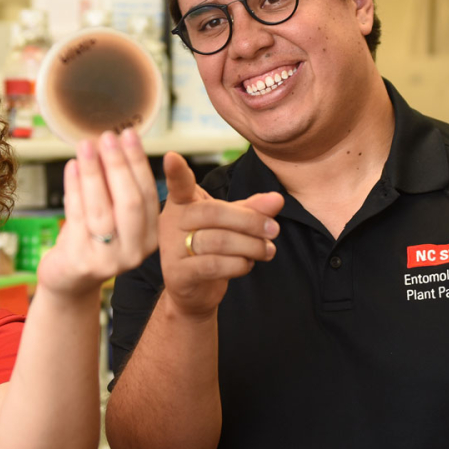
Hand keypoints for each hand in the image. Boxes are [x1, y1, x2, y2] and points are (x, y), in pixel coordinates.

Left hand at [37, 128, 159, 297]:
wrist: (69, 280)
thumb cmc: (92, 240)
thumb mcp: (114, 217)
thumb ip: (117, 188)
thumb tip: (113, 142)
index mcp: (150, 237)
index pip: (147, 194)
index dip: (138, 163)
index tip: (128, 135)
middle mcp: (135, 251)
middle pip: (129, 202)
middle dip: (118, 165)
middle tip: (108, 137)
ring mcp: (108, 259)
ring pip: (102, 209)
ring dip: (94, 173)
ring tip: (86, 146)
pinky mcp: (81, 261)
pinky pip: (77, 217)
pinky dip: (74, 187)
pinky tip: (71, 166)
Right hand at [158, 151, 282, 317]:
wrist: (194, 292)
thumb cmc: (212, 249)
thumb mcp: (232, 224)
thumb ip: (252, 209)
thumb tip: (277, 199)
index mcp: (182, 203)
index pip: (179, 185)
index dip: (175, 172)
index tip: (172, 157)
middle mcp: (171, 222)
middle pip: (213, 213)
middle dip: (250, 221)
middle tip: (274, 230)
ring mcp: (171, 249)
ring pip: (218, 241)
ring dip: (251, 245)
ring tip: (267, 250)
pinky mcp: (178, 274)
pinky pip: (214, 265)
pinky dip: (239, 264)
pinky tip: (248, 264)